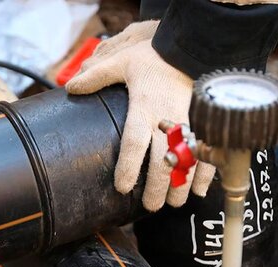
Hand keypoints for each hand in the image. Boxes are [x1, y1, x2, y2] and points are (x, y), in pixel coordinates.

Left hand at [66, 21, 215, 210]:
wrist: (192, 47)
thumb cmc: (153, 57)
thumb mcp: (121, 62)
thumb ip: (96, 76)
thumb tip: (69, 87)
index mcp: (144, 107)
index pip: (135, 143)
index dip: (129, 167)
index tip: (123, 188)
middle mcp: (167, 119)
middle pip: (164, 160)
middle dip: (159, 186)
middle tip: (151, 206)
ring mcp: (189, 123)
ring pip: (188, 160)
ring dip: (182, 184)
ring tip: (173, 203)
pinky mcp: (204, 123)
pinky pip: (209, 150)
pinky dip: (206, 171)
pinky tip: (200, 190)